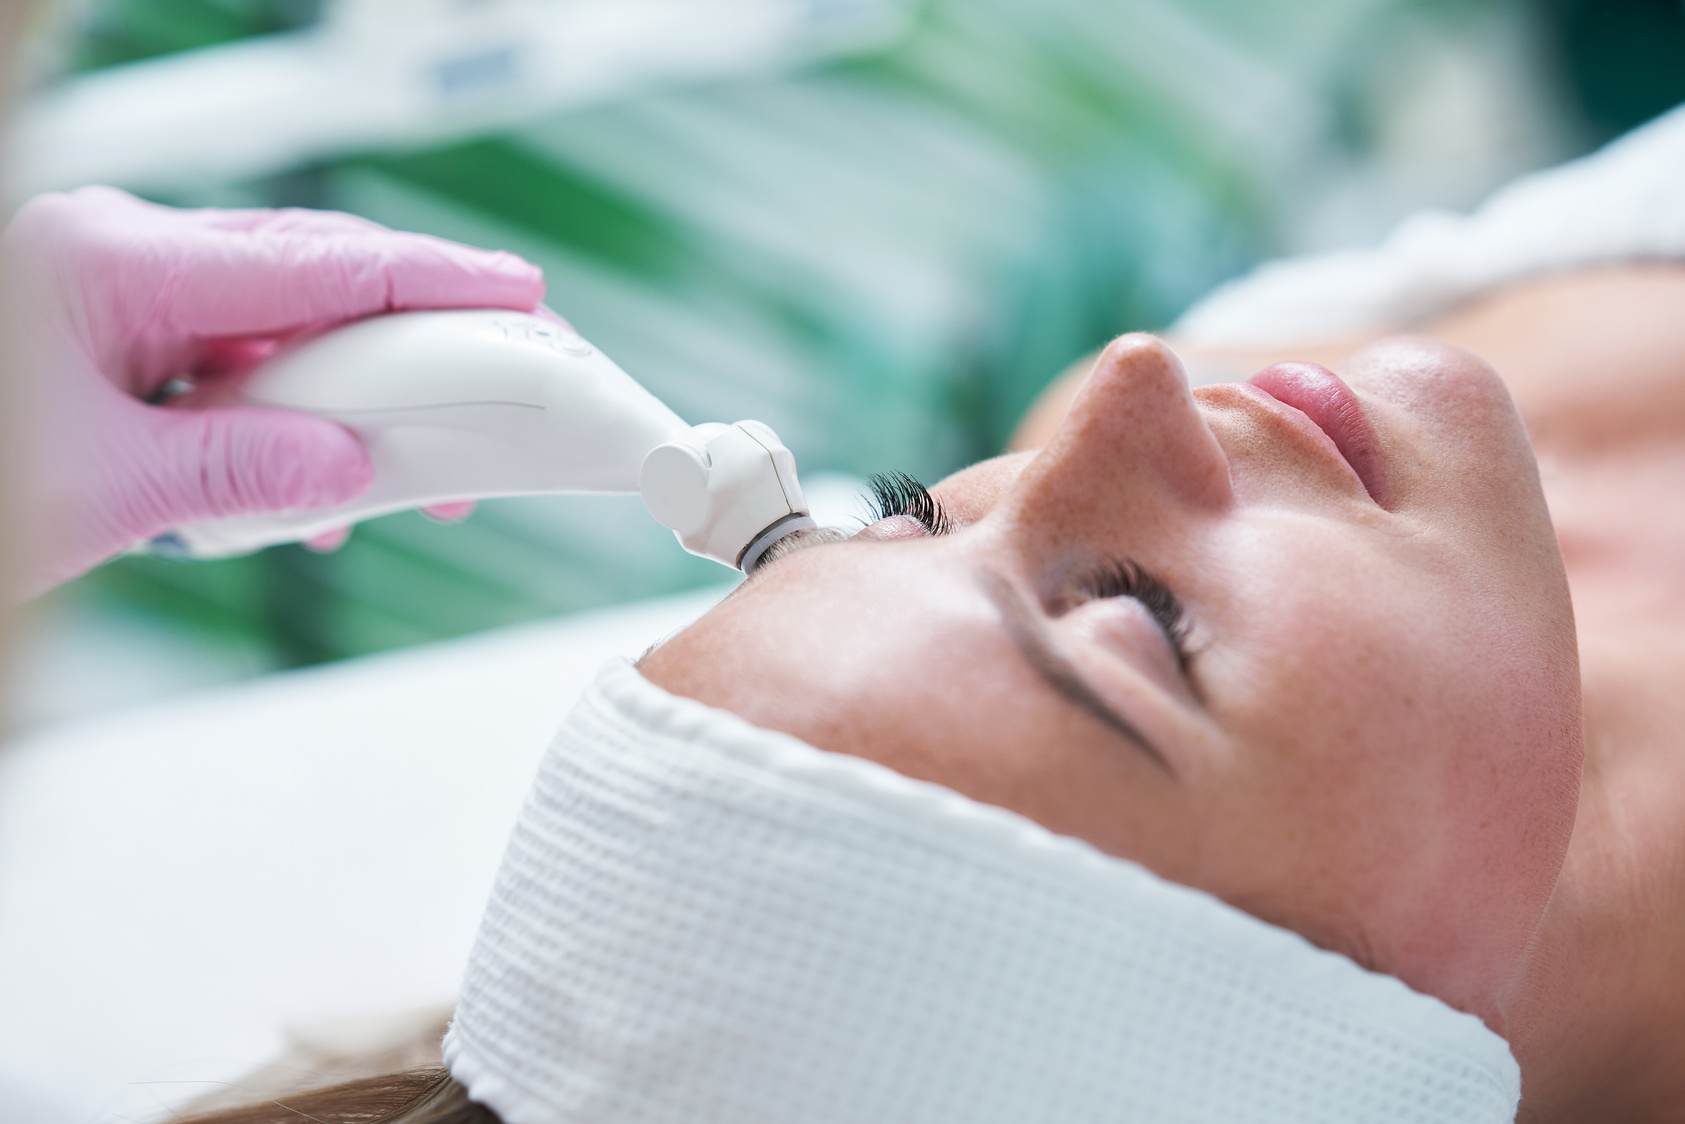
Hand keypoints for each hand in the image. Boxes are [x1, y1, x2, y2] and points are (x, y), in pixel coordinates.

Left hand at [4, 186, 545, 597]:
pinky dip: (287, 426)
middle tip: (501, 377)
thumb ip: (237, 470)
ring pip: (278, 331)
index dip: (429, 277)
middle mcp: (117, 260)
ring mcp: (115, 298)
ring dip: (353, 402)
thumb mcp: (100, 492)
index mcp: (109, 263)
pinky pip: (232, 368)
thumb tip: (348, 466)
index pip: (311, 261)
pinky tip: (317, 491)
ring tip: (421, 475)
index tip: (516, 290)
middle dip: (413, 340)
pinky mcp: (114, 344)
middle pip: (310, 281)